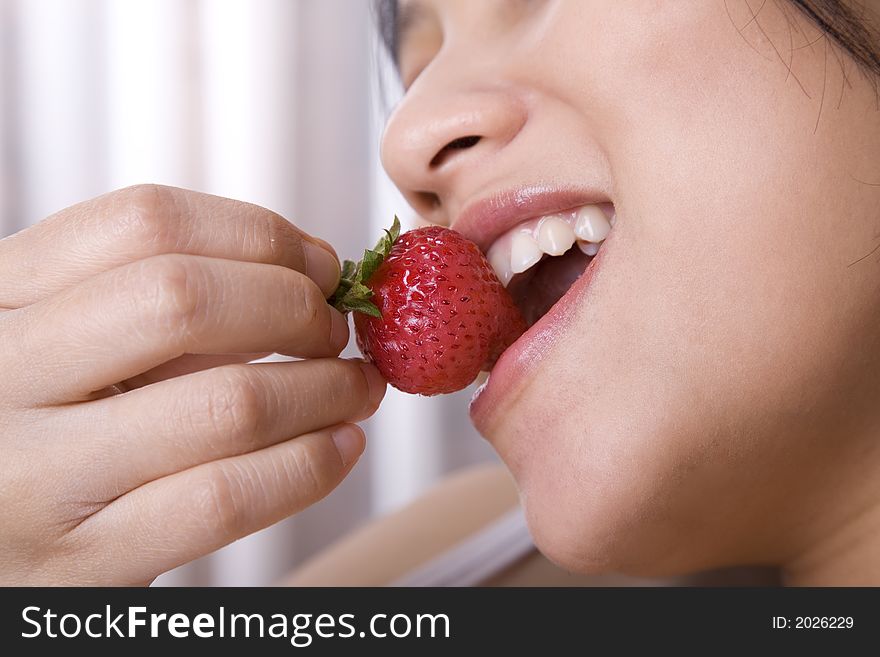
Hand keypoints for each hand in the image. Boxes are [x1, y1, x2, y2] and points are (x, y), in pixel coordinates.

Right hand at [0, 185, 384, 584]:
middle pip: (185, 298)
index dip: (259, 235)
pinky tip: (340, 447)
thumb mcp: (64, 345)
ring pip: (228, 404)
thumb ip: (154, 303)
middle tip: (335, 330)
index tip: (318, 266)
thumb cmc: (39, 433)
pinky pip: (227, 499)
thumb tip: (309, 275)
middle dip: (296, 307)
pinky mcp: (79, 563)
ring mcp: (30, 476)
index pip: (145, 222)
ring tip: (356, 387)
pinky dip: (310, 465)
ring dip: (325, 388)